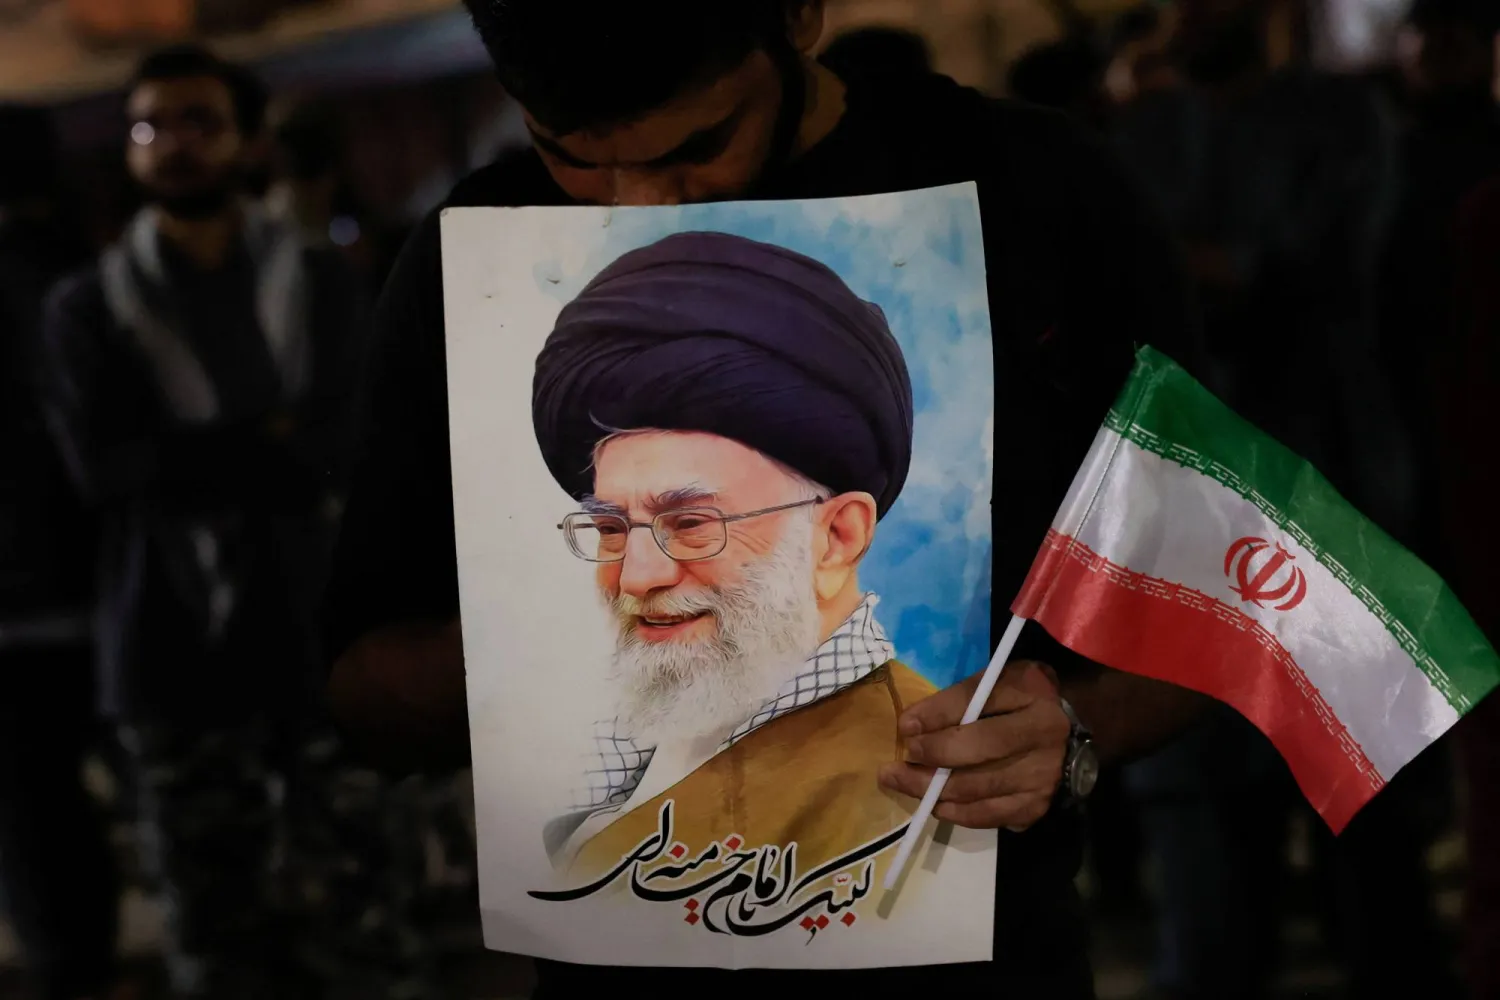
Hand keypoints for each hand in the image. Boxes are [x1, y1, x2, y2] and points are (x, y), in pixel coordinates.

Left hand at [878, 660, 1069, 830]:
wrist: (1063, 732)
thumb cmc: (1019, 701)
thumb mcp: (993, 683)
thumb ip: (955, 700)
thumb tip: (909, 726)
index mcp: (1033, 697)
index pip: (978, 705)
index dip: (938, 717)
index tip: (905, 727)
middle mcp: (1044, 740)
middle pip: (978, 754)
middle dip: (929, 761)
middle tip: (893, 767)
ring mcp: (1042, 779)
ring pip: (977, 791)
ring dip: (931, 791)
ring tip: (901, 783)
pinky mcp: (1035, 807)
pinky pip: (987, 816)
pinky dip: (955, 812)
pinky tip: (934, 803)